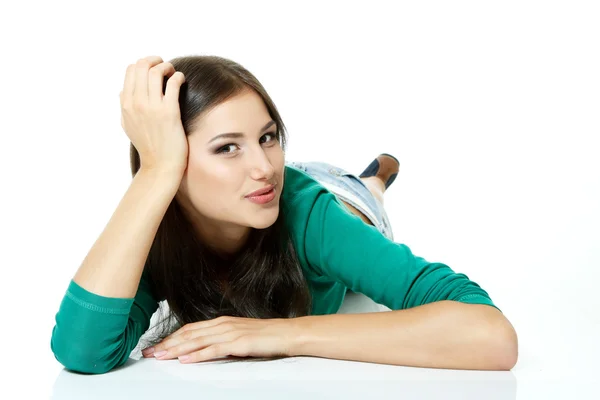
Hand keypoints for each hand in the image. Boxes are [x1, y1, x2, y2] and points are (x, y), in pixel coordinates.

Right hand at [119, 55, 188, 173]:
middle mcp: (136, 103)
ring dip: (167, 66)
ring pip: (156, 71)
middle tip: (164, 65)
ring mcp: (152, 107)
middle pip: (142, 67)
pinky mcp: (169, 112)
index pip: (130, 70)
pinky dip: (177, 76)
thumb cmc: (147, 145)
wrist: (160, 165)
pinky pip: (173, 83)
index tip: (153, 67)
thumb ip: (124, 106)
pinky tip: (181, 79)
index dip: (143, 64)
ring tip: (173, 72)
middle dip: (154, 60)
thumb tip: (122, 91)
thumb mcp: (128, 125)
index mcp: (126, 104)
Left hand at [141, 316, 297, 362]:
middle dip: (166, 344)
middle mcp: (222, 325)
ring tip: (160, 357)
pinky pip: (213, 350)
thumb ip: (221, 338)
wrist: (285, 333)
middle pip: (188, 335)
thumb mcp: (238, 333)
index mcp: (221, 321)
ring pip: (196, 342)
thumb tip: (204, 346)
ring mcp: (229, 333)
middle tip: (149, 353)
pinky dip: (197, 355)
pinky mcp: (237, 343)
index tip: (156, 346)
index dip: (171, 338)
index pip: (190, 329)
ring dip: (176, 350)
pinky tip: (186, 360)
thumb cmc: (264, 336)